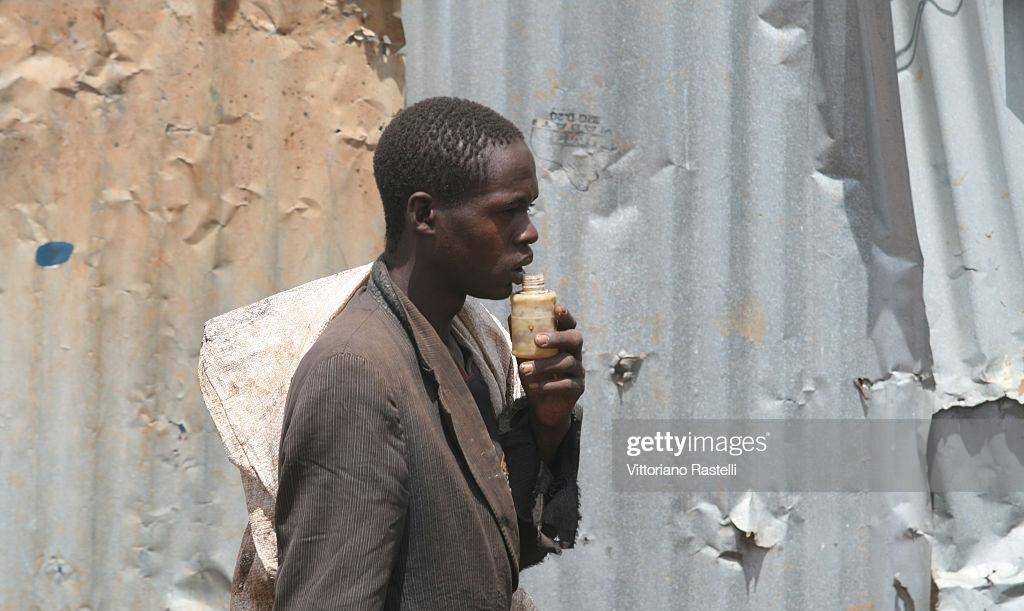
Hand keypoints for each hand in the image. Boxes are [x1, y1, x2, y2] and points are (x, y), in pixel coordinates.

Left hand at [515, 305, 584, 431]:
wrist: (543, 405)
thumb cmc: (536, 374)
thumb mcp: (526, 356)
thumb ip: (521, 339)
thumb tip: (510, 316)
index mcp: (564, 340)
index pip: (569, 323)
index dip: (565, 315)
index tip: (556, 307)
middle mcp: (575, 352)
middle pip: (575, 338)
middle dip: (557, 337)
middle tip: (537, 340)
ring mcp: (579, 370)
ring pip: (566, 362)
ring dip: (544, 365)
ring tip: (524, 370)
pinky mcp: (578, 388)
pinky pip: (566, 384)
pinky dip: (549, 384)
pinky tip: (534, 386)